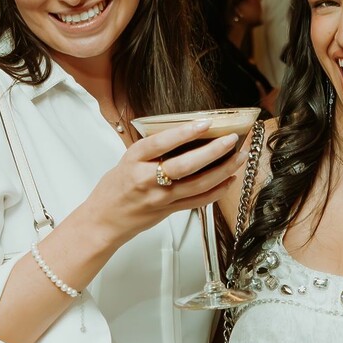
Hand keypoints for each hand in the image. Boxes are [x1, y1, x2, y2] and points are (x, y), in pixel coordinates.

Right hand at [81, 119, 245, 247]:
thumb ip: (153, 149)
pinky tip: (229, 179)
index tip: (205, 122)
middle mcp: (147, 179)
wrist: (104, 220)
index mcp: (134, 160)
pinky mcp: (169, 211)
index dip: (185, 132)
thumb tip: (186, 133)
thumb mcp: (127, 160)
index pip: (161, 143)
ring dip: (223, 170)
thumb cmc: (115, 188)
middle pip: (186, 165)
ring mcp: (160, 198)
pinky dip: (217, 190)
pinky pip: (198, 201)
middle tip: (232, 139)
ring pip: (198, 184)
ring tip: (238, 157)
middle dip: (214, 151)